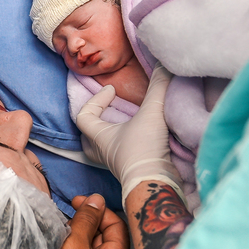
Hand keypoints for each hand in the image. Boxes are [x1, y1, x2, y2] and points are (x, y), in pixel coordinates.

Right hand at [0, 194, 128, 248]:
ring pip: (93, 248)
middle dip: (88, 221)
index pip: (116, 224)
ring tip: (61, 229)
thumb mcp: (75, 246)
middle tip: (67, 214)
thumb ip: (87, 219)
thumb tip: (97, 199)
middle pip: (106, 236)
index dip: (98, 209)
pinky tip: (60, 246)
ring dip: (80, 235)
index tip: (77, 201)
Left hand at [76, 66, 179, 194]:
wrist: (155, 184)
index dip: (95, 100)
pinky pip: (119, 156)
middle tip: (110, 110)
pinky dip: (125, 144)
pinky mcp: (129, 171)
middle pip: (87, 136)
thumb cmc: (144, 149)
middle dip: (95, 121)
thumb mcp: (152, 112)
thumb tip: (165, 64)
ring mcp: (114, 164)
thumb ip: (159, 86)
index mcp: (99, 136)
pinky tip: (141, 137)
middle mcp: (102, 151)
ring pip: (102, 148)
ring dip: (109, 135)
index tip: (112, 90)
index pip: (83, 116)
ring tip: (124, 123)